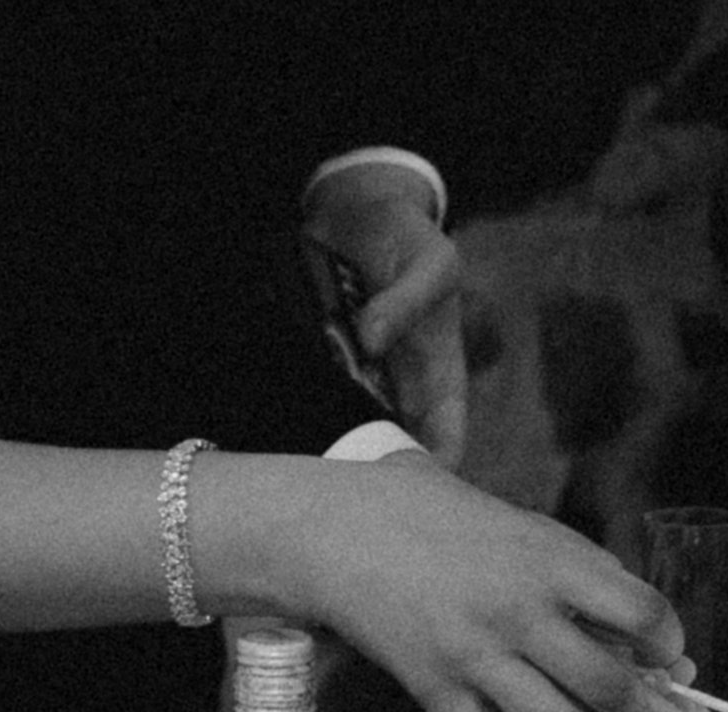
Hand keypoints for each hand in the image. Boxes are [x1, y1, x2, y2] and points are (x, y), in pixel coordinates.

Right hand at [283, 453, 696, 711]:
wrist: (348, 530)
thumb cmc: (451, 526)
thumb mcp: (532, 533)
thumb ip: (592, 583)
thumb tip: (657, 650)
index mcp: (552, 563)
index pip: (643, 614)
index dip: (670, 645)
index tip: (673, 659)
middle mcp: (518, 613)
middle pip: (611, 688)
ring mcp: (474, 657)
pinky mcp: (434, 691)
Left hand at [302, 162, 467, 458]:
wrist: (356, 208)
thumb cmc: (409, 235)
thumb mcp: (430, 261)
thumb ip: (406, 300)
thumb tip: (371, 341)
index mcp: (440, 377)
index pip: (446, 445)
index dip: (431, 476)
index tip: (397, 488)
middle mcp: (402, 391)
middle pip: (392, 454)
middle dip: (370, 472)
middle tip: (335, 481)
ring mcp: (362, 385)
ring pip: (349, 436)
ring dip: (330, 447)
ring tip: (303, 460)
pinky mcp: (325, 370)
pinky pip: (314, 404)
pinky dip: (300, 415)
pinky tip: (281, 424)